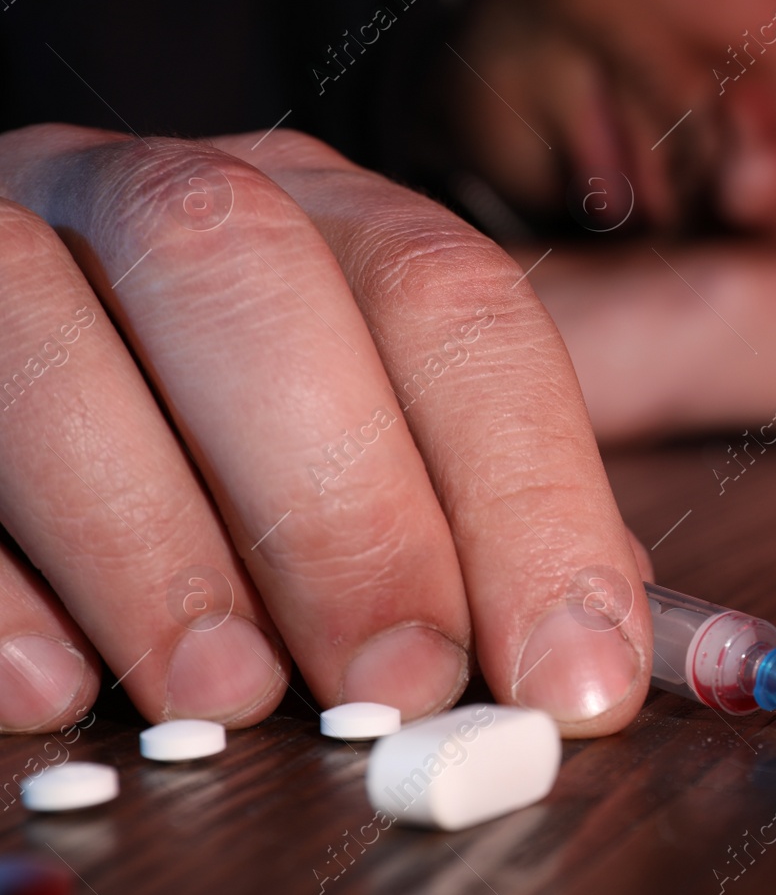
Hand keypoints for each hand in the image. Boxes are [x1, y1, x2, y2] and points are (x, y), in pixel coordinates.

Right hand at [0, 124, 650, 736]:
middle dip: (345, 504)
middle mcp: (162, 199)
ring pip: (46, 328)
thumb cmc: (237, 420)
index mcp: (326, 215)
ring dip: (156, 540)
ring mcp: (3, 244)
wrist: (20, 340)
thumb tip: (597, 649)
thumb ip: (485, 513)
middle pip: (252, 282)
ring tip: (231, 694)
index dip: (527, 494)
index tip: (571, 674)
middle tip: (399, 686)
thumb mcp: (386, 428)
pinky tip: (54, 684)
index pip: (453, 308)